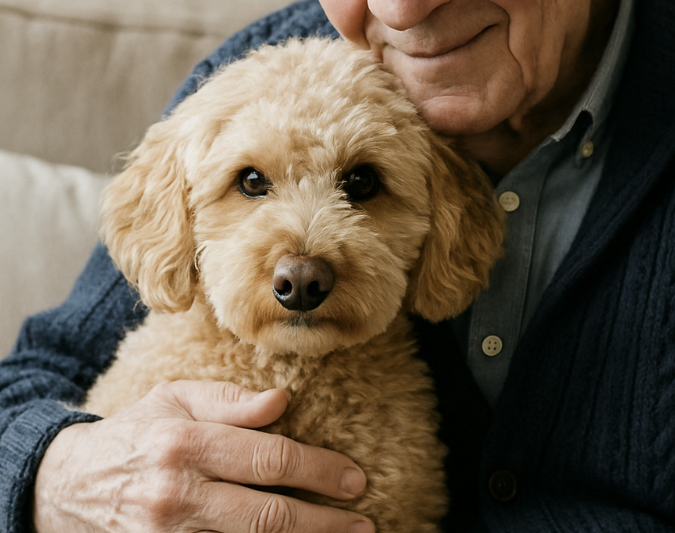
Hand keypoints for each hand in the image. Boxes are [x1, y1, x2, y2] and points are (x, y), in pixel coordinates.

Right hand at [33, 380, 373, 532]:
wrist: (65, 487)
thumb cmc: (135, 433)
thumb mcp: (175, 399)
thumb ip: (230, 401)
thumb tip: (284, 400)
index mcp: (186, 443)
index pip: (268, 459)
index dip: (318, 471)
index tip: (354, 479)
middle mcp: (177, 495)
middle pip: (267, 516)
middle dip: (323, 523)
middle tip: (363, 525)